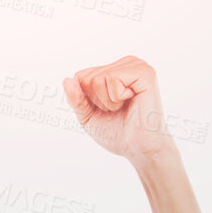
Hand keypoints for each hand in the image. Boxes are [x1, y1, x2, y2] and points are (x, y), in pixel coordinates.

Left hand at [62, 56, 177, 163]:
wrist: (139, 149)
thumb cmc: (118, 133)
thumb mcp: (88, 115)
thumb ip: (76, 98)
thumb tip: (66, 80)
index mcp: (115, 70)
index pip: (81, 76)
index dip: (88, 99)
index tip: (107, 109)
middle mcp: (126, 63)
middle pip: (88, 77)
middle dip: (97, 100)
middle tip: (118, 110)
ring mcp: (136, 66)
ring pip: (98, 78)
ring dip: (107, 100)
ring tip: (124, 106)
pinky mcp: (144, 73)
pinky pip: (112, 78)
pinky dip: (116, 98)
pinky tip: (131, 102)